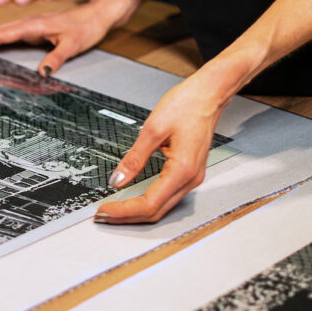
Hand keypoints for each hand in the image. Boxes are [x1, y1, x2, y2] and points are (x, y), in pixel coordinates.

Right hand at [0, 0, 132, 74]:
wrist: (99, 13)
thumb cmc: (87, 27)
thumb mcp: (74, 45)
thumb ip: (57, 57)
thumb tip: (42, 72)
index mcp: (33, 25)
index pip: (1, 34)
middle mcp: (27, 23)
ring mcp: (29, 25)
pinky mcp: (32, 29)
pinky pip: (7, 34)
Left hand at [92, 0, 311, 224]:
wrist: (209, 93)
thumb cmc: (187, 105)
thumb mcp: (153, 129)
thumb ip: (134, 158)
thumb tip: (117, 180)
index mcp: (183, 169)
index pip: (149, 203)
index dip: (124, 211)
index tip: (103, 211)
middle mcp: (190, 179)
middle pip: (156, 212)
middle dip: (127, 217)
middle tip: (102, 216)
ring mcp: (192, 178)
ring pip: (162, 208)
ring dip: (136, 212)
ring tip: (112, 210)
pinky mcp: (189, 174)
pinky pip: (166, 198)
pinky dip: (147, 202)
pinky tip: (131, 200)